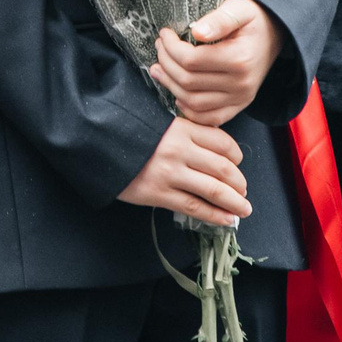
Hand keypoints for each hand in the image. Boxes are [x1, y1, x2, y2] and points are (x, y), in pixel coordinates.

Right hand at [119, 118, 249, 225]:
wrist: (97, 143)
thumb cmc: (129, 132)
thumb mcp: (160, 122)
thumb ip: (186, 133)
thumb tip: (214, 152)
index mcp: (182, 128)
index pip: (223, 142)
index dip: (237, 156)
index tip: (238, 163)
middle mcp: (180, 149)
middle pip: (223, 168)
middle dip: (239, 183)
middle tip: (243, 191)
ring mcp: (170, 173)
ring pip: (214, 190)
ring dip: (234, 202)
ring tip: (243, 209)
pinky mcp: (159, 194)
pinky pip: (194, 207)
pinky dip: (214, 215)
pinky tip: (226, 219)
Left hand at [153, 0, 284, 127]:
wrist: (276, 32)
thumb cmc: (254, 18)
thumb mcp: (238, 9)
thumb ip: (218, 20)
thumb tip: (196, 31)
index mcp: (239, 59)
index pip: (191, 60)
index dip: (170, 47)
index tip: (164, 34)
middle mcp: (241, 84)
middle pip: (188, 82)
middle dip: (166, 63)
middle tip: (159, 48)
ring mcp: (241, 98)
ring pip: (194, 102)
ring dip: (171, 86)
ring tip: (159, 69)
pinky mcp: (239, 105)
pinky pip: (210, 118)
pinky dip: (189, 110)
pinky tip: (177, 94)